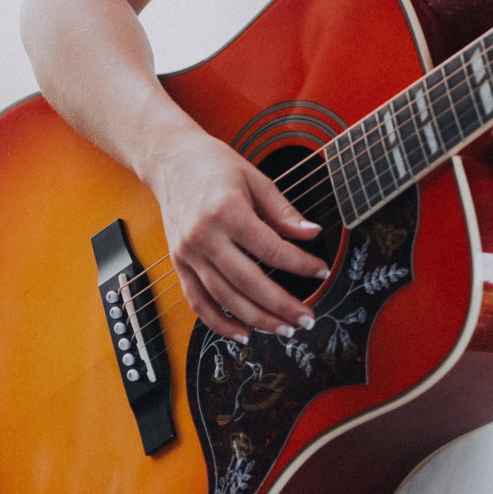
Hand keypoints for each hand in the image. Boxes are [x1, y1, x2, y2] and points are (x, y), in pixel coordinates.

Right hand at [145, 129, 327, 340]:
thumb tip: (312, 233)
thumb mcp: (256, 179)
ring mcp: (187, 254)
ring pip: (224, 297)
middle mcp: (204, 237)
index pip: (270, 249)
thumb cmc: (216, 165)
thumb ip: (283, 211)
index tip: (322, 271)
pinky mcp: (178, 264)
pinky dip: (218, 322)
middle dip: (280, 305)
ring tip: (284, 328)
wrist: (170, 160)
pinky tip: (242, 333)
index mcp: (227, 212)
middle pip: (247, 281)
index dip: (299, 264)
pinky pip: (197, 301)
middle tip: (307, 318)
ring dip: (256, 319)